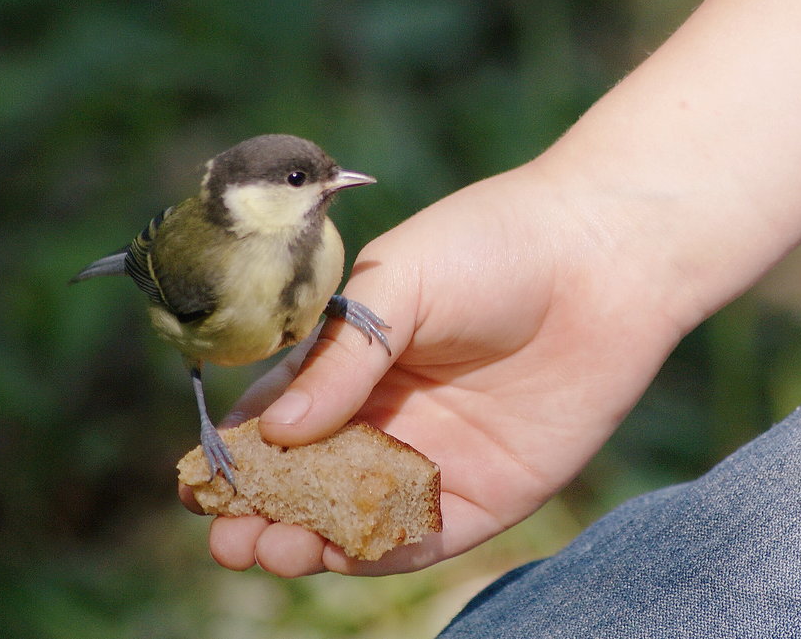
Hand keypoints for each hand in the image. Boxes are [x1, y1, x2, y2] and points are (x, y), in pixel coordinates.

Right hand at [182, 155, 684, 576]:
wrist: (604, 256)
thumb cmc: (494, 245)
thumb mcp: (401, 282)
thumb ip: (340, 355)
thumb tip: (275, 431)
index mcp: (358, 357)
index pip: (282, 415)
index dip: (239, 450)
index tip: (196, 480)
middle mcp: (392, 412)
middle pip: (313, 477)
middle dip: (266, 508)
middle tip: (229, 535)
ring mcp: (440, 454)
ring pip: (360, 514)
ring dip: (311, 540)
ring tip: (269, 548)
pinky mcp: (492, 488)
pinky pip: (426, 532)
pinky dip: (380, 551)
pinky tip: (339, 554)